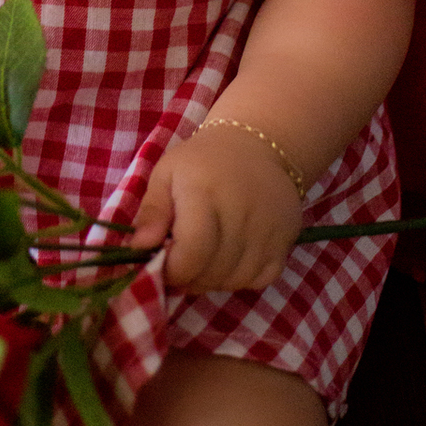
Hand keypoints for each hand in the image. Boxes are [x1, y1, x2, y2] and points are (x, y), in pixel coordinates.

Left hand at [129, 121, 303, 293]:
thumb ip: (152, 212)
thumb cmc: (201, 161)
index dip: (173, 271)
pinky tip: (229, 258)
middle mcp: (241, 212)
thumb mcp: (166, 173)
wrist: (256, 144)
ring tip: (203, 259)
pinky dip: (241, 278)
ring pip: (236, 281)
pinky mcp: (286, 240)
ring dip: (213, 280)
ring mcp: (268, 228)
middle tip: (181, 262)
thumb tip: (139, 248)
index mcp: (205, 193)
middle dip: (190, 277)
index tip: (162, 265)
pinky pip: (260, 279)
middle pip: (213, 272)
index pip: (192, 253)